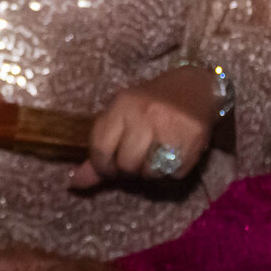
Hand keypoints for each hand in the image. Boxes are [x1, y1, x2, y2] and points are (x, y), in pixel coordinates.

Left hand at [72, 64, 220, 189]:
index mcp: (123, 104)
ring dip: (150, 172)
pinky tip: (173, 155)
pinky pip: (173, 175)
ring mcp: (171, 128)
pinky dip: (170, 172)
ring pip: (150, 173)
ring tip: (155, 156)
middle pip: (126, 165)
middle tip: (135, 160)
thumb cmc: (151, 104)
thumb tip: (74, 182)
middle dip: (128, 170)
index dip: (102, 165)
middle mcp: (145, 114)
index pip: (100, 148)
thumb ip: (100, 150)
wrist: (196, 88)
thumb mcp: (122, 117)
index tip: (109, 166)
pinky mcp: (193, 141)